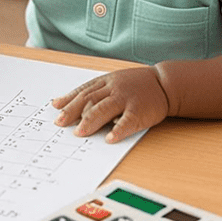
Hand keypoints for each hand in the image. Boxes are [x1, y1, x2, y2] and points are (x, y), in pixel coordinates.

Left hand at [51, 67, 168, 142]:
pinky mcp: (140, 111)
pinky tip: (109, 138)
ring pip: (105, 108)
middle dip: (74, 111)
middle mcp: (114, 89)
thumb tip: (61, 102)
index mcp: (107, 82)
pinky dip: (118, 129)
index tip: (56, 110)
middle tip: (61, 124)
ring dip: (91, 120)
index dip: (69, 100)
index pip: (84, 91)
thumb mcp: (113, 82)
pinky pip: (128, 121)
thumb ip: (90, 91)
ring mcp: (127, 99)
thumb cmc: (136, 85)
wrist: (165, 84)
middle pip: (90, 99)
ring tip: (79, 132)